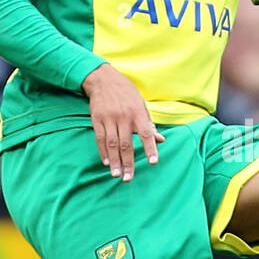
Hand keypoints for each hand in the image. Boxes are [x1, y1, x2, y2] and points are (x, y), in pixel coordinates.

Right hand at [83, 63, 163, 180]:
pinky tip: (106, 162)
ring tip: (116, 175)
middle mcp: (123, 117)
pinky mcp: (97, 119)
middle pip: (126, 144)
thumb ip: (149, 124)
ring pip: (112, 144)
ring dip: (114, 161)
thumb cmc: (127, 94)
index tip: (153, 162)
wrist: (104, 79)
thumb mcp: (141, 105)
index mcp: (138, 113)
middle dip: (128, 163)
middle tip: (128, 178)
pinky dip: (103, 151)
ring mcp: (109, 118)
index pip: (146, 133)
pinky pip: (100, 138)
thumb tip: (161, 140)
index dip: (150, 148)